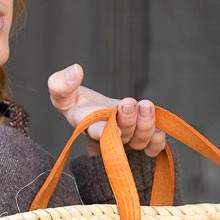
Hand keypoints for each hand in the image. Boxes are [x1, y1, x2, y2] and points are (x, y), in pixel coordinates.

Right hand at [47, 63, 167, 156]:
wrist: (96, 116)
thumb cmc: (78, 106)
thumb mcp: (63, 95)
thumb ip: (60, 85)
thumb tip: (75, 70)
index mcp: (88, 127)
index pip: (94, 132)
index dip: (102, 132)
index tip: (110, 128)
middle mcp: (109, 139)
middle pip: (121, 136)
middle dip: (127, 120)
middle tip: (129, 103)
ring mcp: (127, 143)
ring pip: (139, 141)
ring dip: (145, 125)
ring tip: (146, 105)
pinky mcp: (142, 142)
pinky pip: (153, 149)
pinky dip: (158, 140)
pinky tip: (159, 128)